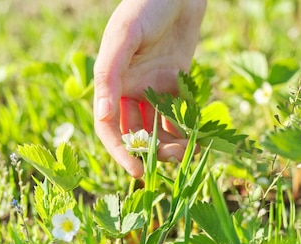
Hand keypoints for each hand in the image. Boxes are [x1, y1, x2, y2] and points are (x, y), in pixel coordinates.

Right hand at [94, 0, 206, 176]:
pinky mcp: (176, 82)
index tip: (137, 171)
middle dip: (152, 150)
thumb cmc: (146, 5)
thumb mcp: (125, 37)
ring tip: (188, 151)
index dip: (121, 151)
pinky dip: (185, 127)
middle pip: (136, 131)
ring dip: (170, 143)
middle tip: (173, 160)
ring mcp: (154, 86)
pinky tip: (198, 139)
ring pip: (158, 126)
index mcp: (112, 82)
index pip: (110, 127)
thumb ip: (110, 75)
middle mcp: (130, 89)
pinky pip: (178, 112)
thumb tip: (103, 116)